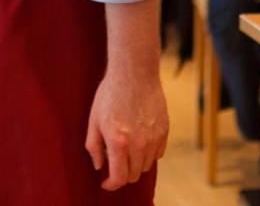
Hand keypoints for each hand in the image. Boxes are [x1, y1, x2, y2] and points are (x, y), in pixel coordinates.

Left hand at [84, 65, 168, 190]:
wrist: (135, 74)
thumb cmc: (110, 95)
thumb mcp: (94, 119)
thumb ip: (94, 146)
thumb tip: (99, 166)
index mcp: (118, 142)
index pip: (119, 177)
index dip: (111, 185)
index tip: (106, 183)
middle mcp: (139, 144)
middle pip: (134, 175)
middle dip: (122, 174)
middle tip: (113, 164)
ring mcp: (154, 139)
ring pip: (146, 166)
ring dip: (135, 164)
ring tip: (125, 147)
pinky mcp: (165, 133)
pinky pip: (157, 154)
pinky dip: (147, 154)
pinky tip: (138, 140)